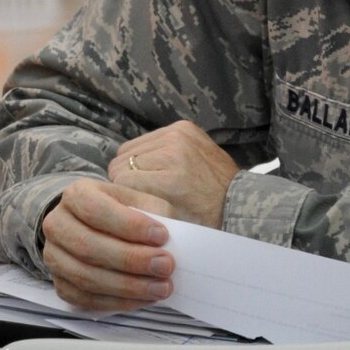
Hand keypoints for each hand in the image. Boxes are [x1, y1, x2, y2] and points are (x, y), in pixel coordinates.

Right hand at [41, 177, 175, 311]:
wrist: (94, 227)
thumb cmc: (122, 213)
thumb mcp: (137, 200)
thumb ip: (151, 211)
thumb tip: (167, 237)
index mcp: (76, 195)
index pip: (95, 210)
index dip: (129, 225)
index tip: (162, 236)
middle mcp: (57, 224)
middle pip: (88, 246)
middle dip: (131, 260)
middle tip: (165, 266)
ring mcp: (54, 257)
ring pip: (86, 277)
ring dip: (127, 286)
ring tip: (161, 288)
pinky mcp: (61, 284)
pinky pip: (86, 299)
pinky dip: (118, 302)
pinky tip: (144, 299)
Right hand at [109, 122, 240, 227]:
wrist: (238, 199)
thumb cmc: (204, 219)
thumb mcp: (170, 223)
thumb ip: (140, 209)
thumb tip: (111, 201)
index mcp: (171, 180)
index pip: (120, 181)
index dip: (122, 195)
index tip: (129, 204)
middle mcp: (173, 150)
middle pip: (120, 163)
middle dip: (124, 179)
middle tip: (137, 193)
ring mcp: (178, 134)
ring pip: (129, 149)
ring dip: (133, 165)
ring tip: (147, 179)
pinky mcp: (182, 126)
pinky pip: (146, 138)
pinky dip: (146, 152)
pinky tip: (157, 165)